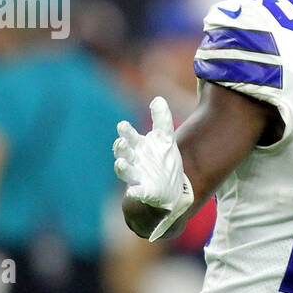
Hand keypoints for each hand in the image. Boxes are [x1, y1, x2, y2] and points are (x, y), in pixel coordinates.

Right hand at [113, 96, 193, 238]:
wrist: (172, 190)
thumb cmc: (163, 162)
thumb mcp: (165, 139)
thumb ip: (162, 120)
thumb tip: (158, 98)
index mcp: (139, 147)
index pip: (129, 137)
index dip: (125, 132)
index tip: (123, 125)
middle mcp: (135, 161)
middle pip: (124, 153)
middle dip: (121, 148)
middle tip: (122, 142)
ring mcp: (138, 177)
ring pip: (126, 172)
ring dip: (122, 168)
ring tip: (120, 163)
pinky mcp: (145, 192)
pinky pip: (137, 193)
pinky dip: (134, 193)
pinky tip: (132, 193)